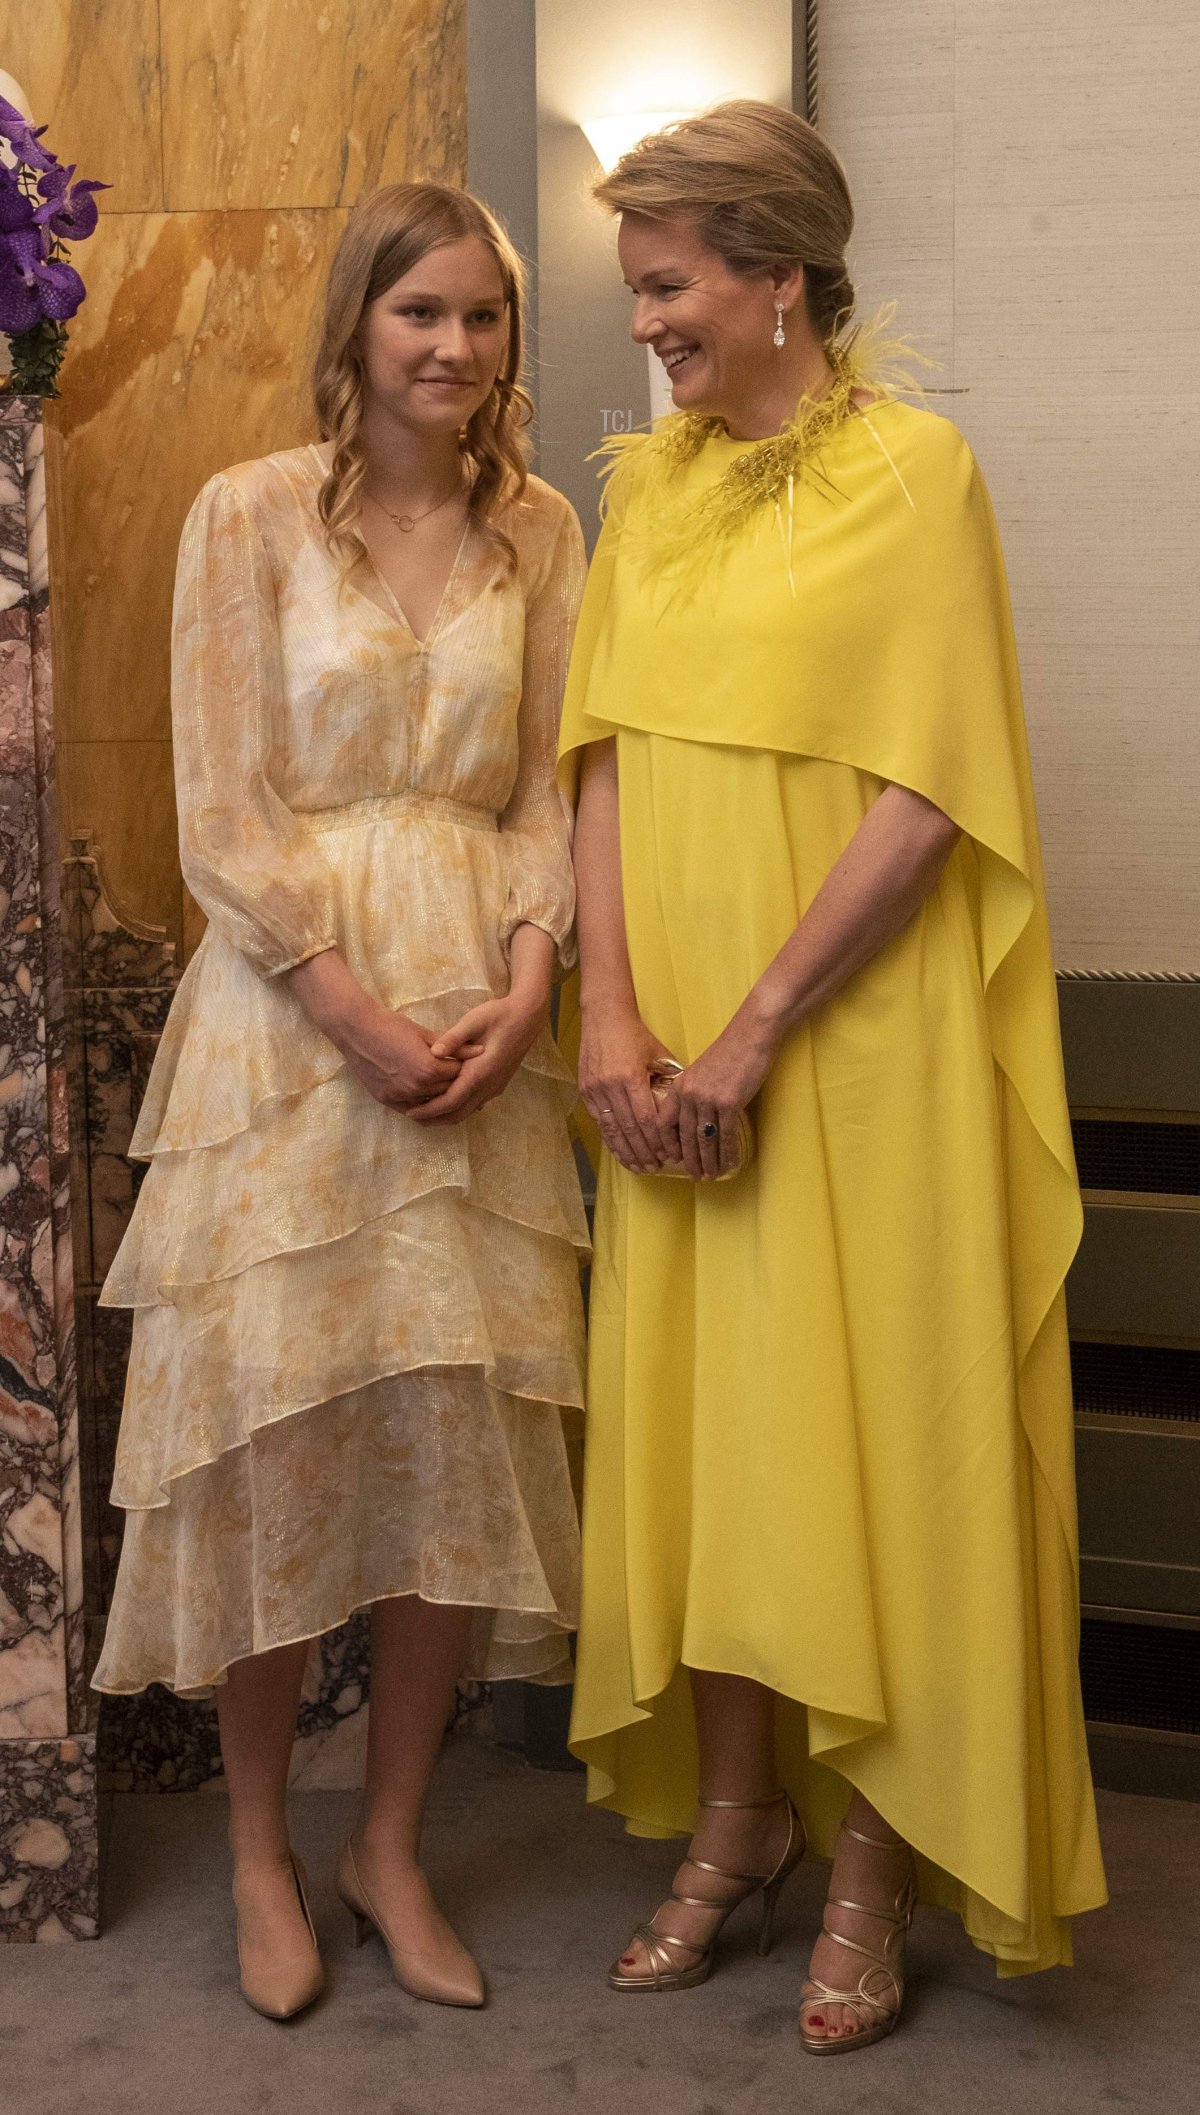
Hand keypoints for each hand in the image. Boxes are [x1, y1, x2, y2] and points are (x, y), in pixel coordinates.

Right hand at [341, 1007, 471, 1110]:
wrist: (356, 1029)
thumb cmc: (392, 1026)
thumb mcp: (425, 1034)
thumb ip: (455, 1047)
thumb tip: (481, 1050)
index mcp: (429, 1070)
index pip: (457, 1074)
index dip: (461, 1066)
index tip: (462, 1061)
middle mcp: (417, 1088)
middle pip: (446, 1090)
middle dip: (452, 1081)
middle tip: (453, 1072)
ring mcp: (400, 1096)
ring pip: (429, 1101)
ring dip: (436, 1093)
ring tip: (439, 1082)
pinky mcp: (386, 1099)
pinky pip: (410, 1107)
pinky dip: (418, 1101)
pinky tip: (423, 1094)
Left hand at [409, 994, 543, 1125]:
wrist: (528, 1016)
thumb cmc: (499, 1015)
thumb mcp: (474, 1021)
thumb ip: (453, 1038)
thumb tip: (433, 1052)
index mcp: (480, 1072)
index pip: (451, 1101)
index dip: (429, 1110)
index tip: (409, 1112)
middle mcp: (488, 1085)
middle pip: (458, 1114)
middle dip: (434, 1119)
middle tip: (412, 1116)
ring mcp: (495, 1087)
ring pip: (467, 1111)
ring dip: (445, 1115)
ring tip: (424, 1112)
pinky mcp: (498, 1084)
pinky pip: (475, 1103)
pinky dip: (457, 1107)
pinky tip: (445, 1100)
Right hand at [578, 1001, 675, 1173]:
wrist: (604, 1016)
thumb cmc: (635, 1034)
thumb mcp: (658, 1054)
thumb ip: (669, 1080)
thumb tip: (683, 1106)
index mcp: (631, 1076)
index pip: (646, 1118)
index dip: (658, 1140)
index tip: (669, 1154)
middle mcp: (610, 1085)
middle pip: (629, 1129)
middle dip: (644, 1152)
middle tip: (655, 1167)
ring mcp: (595, 1088)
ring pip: (612, 1129)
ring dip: (626, 1151)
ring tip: (639, 1167)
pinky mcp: (585, 1089)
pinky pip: (599, 1121)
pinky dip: (611, 1139)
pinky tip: (620, 1151)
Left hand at [655, 1007, 779, 1179]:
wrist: (751, 1035)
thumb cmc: (730, 1051)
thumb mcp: (702, 1070)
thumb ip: (694, 1091)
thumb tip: (695, 1115)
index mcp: (679, 1085)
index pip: (665, 1122)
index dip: (668, 1144)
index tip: (672, 1159)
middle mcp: (689, 1094)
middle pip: (685, 1136)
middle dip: (690, 1160)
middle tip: (695, 1176)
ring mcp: (708, 1099)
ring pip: (704, 1140)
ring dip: (708, 1162)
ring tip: (711, 1176)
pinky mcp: (729, 1103)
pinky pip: (726, 1136)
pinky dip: (727, 1153)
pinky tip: (729, 1164)